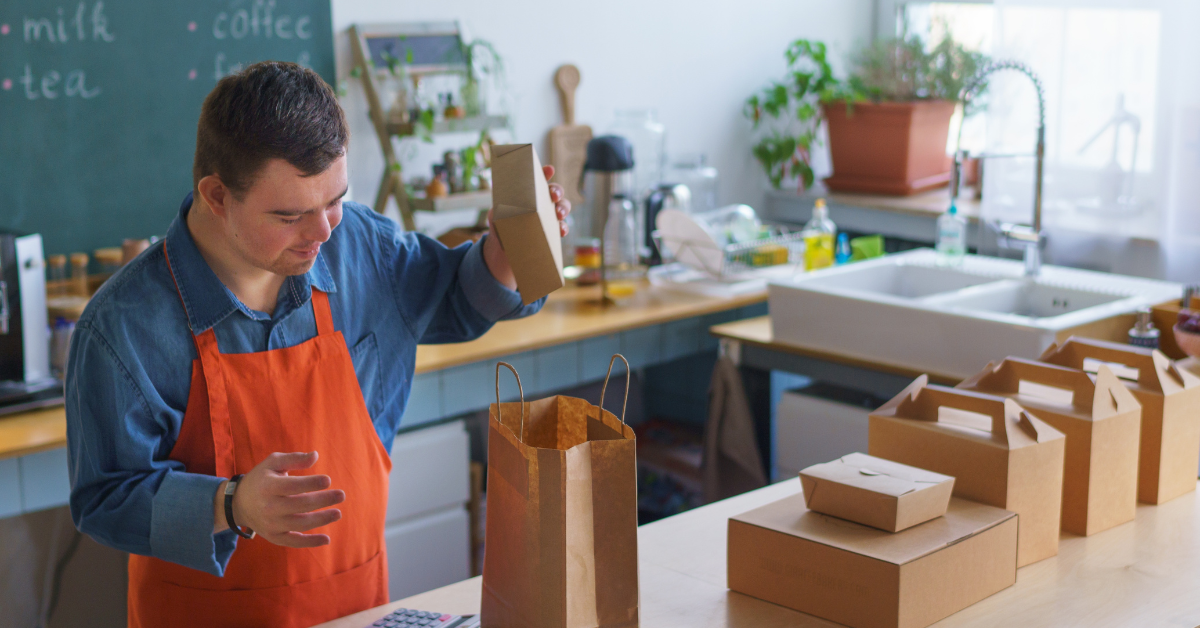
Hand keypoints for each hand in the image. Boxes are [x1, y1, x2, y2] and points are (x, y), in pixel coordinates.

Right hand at [213, 451, 344, 547]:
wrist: (240, 503)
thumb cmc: (262, 478)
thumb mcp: (273, 463)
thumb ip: (294, 458)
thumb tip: (315, 456)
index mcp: (268, 486)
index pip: (292, 486)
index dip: (311, 484)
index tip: (328, 480)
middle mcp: (269, 507)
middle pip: (300, 505)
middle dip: (323, 500)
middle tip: (341, 495)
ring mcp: (271, 524)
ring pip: (300, 524)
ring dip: (321, 520)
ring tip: (338, 513)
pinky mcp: (274, 536)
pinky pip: (294, 542)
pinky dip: (310, 542)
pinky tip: (327, 539)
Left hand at [482, 164, 572, 289]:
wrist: (503, 248)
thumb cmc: (500, 226)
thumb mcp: (497, 214)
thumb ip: (501, 207)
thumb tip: (505, 206)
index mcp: (529, 193)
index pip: (538, 179)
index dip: (545, 172)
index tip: (549, 170)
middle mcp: (542, 202)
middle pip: (555, 191)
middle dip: (557, 190)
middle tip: (554, 195)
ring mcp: (549, 216)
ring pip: (563, 207)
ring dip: (563, 208)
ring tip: (559, 214)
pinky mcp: (552, 232)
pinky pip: (562, 227)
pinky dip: (563, 228)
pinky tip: (561, 231)